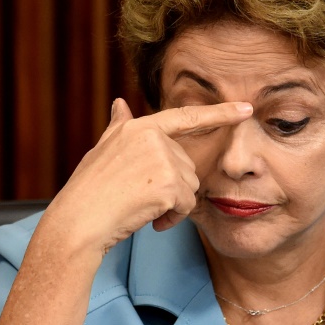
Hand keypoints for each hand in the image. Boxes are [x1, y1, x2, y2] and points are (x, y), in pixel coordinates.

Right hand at [46, 98, 252, 254]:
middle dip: (171, 187)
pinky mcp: (168, 184)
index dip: (219, 112)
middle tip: (141, 198)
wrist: (78, 221)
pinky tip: (148, 219)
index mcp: (139, 127)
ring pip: (189, 187)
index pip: (186, 117)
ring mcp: (162, 159)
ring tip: (141, 208)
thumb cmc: (88, 190)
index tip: (246, 108)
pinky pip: (186, 206)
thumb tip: (119, 103)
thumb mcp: (103, 151)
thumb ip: (118, 127)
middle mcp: (153, 138)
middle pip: (187, 165)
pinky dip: (172, 219)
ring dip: (172, 205)